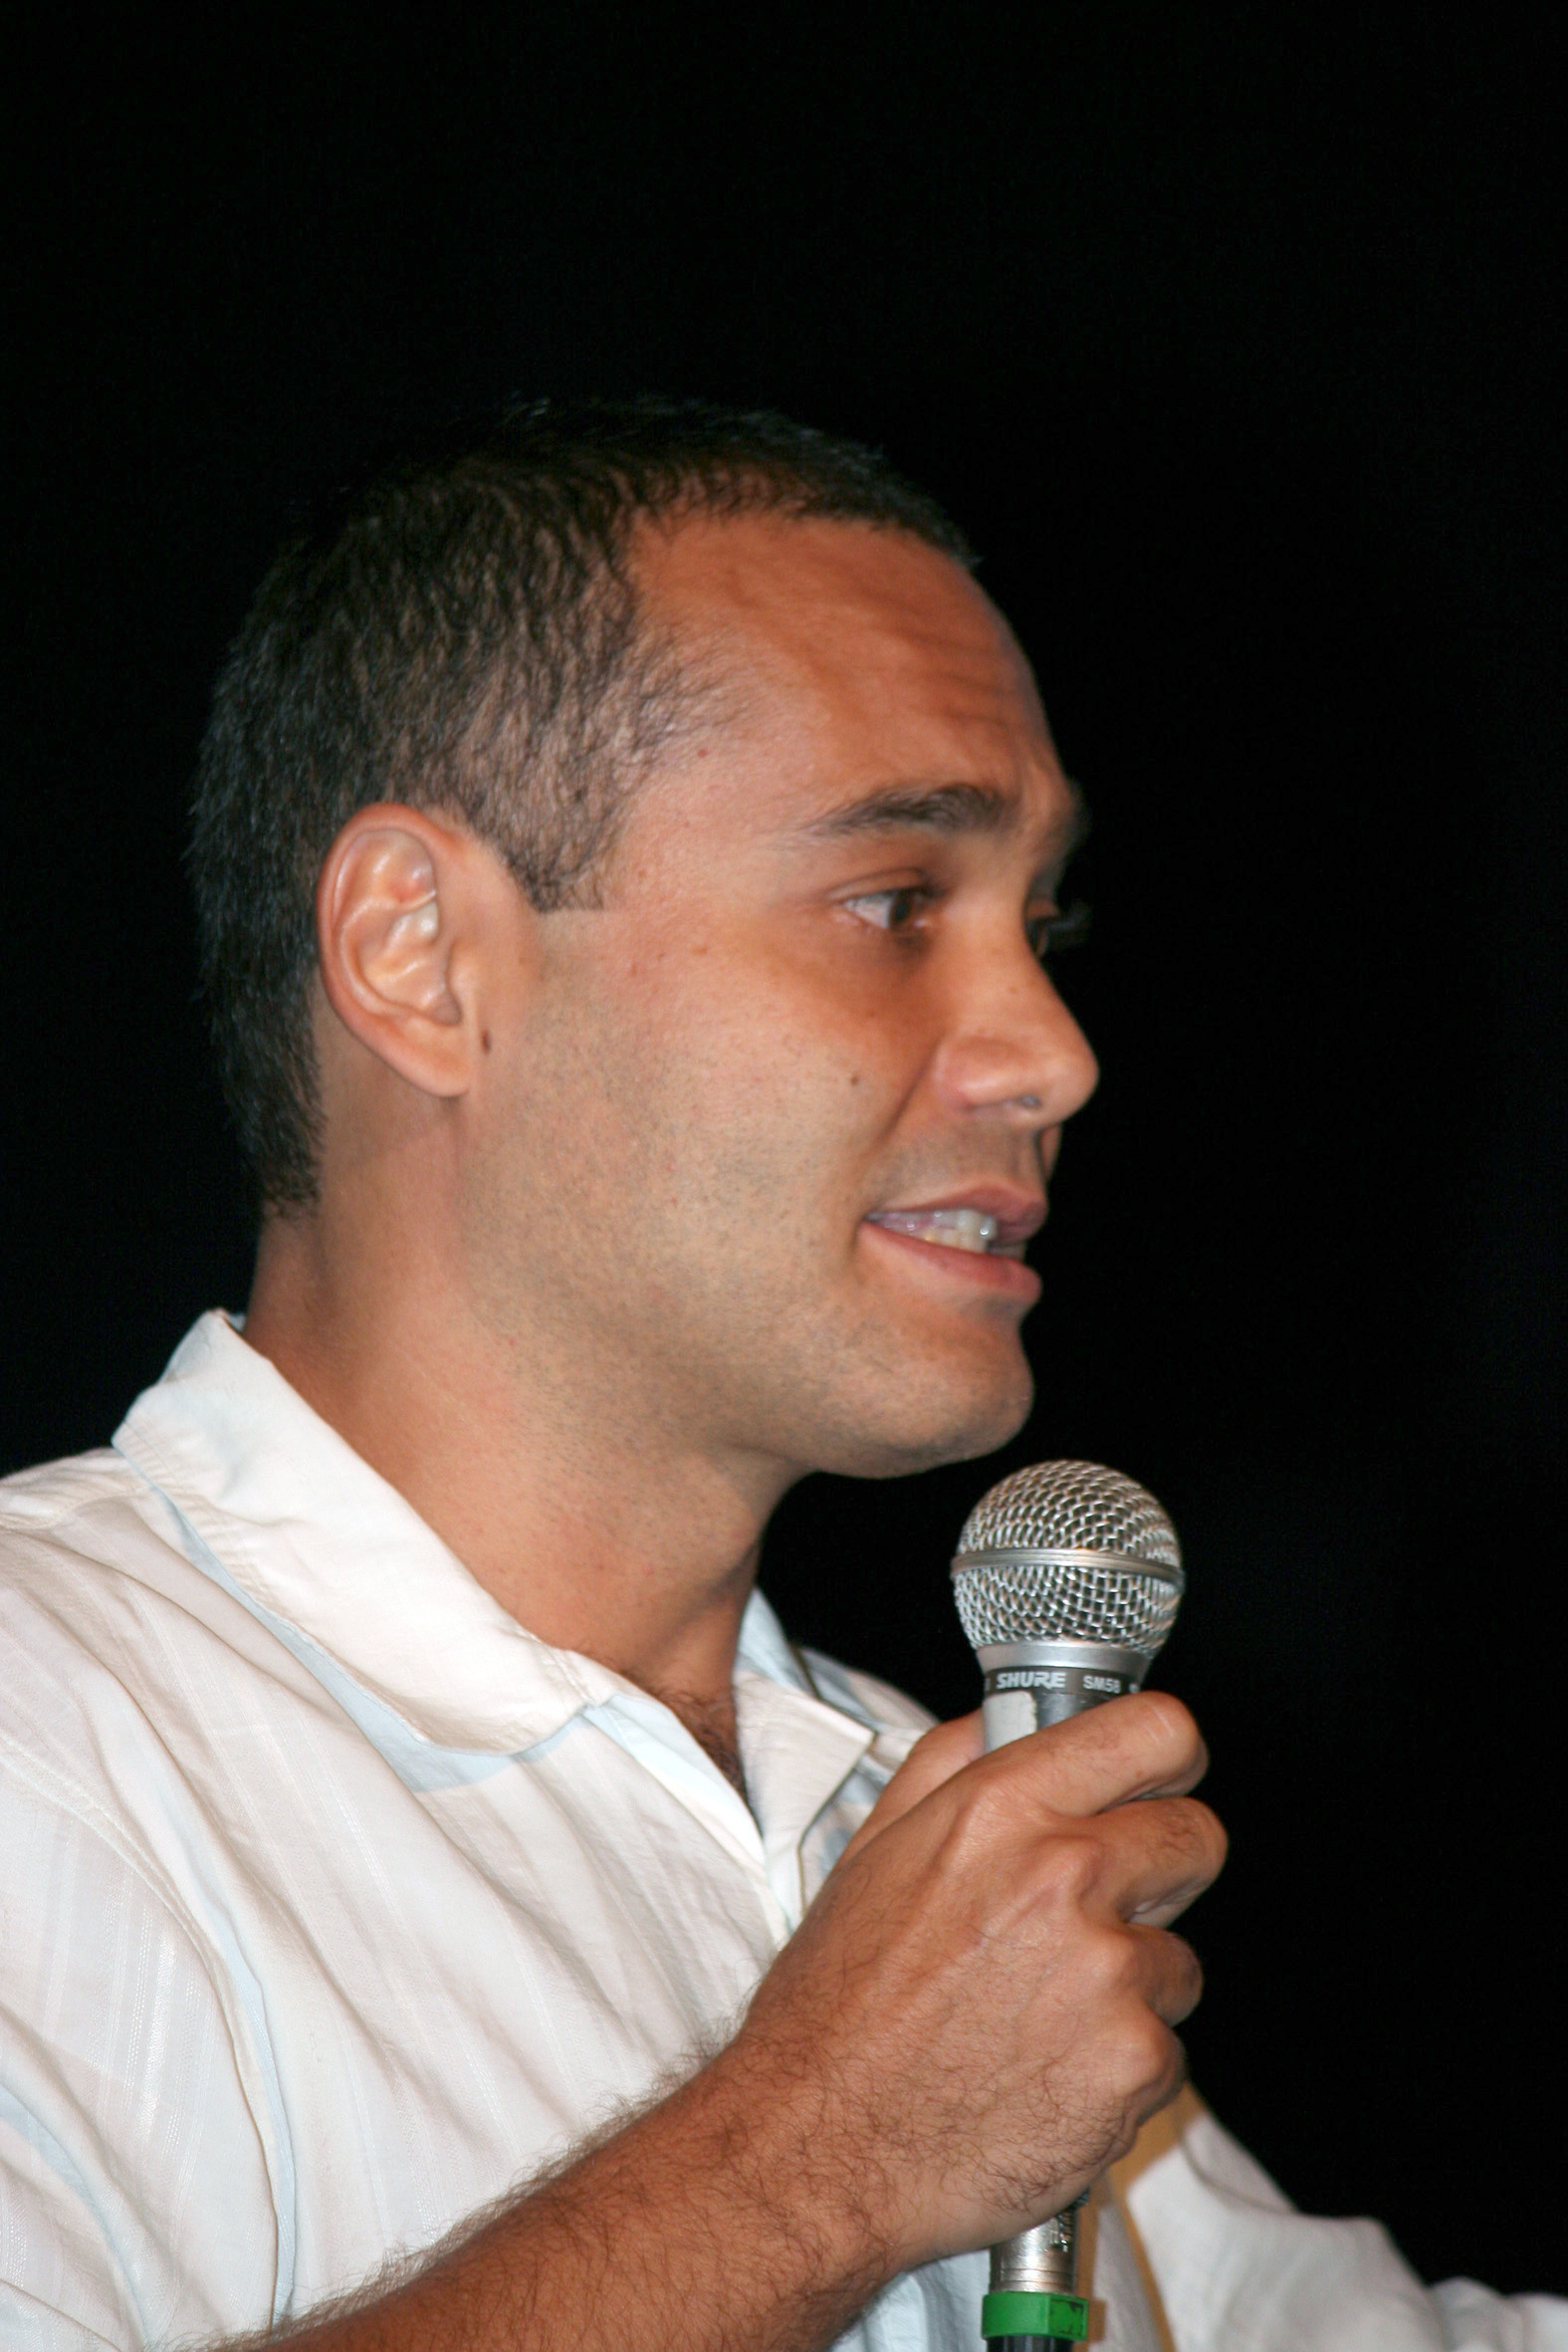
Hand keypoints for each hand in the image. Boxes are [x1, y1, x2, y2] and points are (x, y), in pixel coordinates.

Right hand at [716, 1691, 1223, 2273]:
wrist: (821, 2146)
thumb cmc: (838, 2003)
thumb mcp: (875, 1847)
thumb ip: (954, 1760)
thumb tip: (1012, 1716)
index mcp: (1002, 1808)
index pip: (1158, 1732)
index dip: (1171, 1757)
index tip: (1164, 1782)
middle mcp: (1063, 1874)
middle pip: (1197, 1836)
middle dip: (1162, 1872)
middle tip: (1103, 1912)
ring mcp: (1106, 1972)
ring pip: (1178, 1958)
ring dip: (1131, 1984)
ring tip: (1041, 2016)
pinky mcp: (1132, 2063)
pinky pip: (1165, 2049)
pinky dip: (1118, 2067)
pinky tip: (1046, 2075)